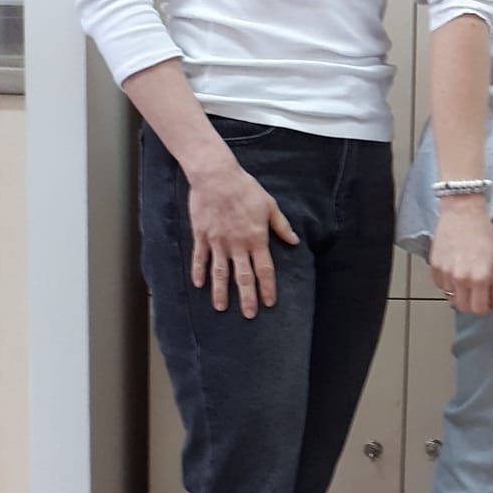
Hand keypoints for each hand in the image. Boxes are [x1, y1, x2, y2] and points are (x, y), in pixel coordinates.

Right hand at [187, 161, 299, 316]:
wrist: (216, 176)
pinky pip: (200, 258)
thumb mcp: (269, 205)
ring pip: (220, 273)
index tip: (269, 303)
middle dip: (247, 298)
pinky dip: (199, 272)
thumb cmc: (245, 188)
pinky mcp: (201, 236)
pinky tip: (198, 285)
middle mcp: (237, 244)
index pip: (264, 269)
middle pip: (243, 277)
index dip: (267, 287)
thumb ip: (281, 226)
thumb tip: (294, 241)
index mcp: (256, 238)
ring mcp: (217, 242)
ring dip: (221, 292)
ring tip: (221, 308)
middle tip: (249, 315)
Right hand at [431, 196, 492, 314]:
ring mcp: (445, 273)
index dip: (484, 308)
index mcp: (479, 278)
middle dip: (471, 304)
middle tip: (477, 292)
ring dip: (459, 292)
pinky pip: (440, 285)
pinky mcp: (434, 266)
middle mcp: (460, 278)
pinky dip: (447, 283)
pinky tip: (455, 270)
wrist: (463, 213)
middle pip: (463, 307)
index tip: (486, 301)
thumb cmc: (482, 233)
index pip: (479, 309)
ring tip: (466, 275)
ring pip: (450, 297)